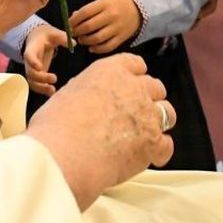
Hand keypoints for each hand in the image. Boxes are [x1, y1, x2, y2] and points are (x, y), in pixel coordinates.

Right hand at [23, 25, 69, 95]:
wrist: (37, 39)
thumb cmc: (46, 36)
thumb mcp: (53, 33)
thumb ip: (62, 37)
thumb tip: (74, 43)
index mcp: (32, 49)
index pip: (29, 56)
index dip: (32, 62)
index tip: (40, 67)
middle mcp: (30, 62)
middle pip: (31, 72)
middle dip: (41, 78)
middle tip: (54, 78)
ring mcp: (32, 70)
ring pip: (32, 82)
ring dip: (41, 88)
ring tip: (53, 90)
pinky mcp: (37, 76)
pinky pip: (36, 86)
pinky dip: (43, 91)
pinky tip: (53, 94)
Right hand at [27, 54, 173, 209]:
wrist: (64, 153)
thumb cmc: (55, 126)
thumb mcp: (68, 94)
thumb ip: (88, 92)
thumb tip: (88, 101)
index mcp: (110, 71)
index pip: (135, 64)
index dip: (135, 76)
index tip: (132, 84)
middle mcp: (134, 87)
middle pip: (155, 87)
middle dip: (148, 99)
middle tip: (135, 114)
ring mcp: (147, 114)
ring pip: (167, 113)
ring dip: (158, 122)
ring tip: (144, 135)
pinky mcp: (153, 142)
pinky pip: (166, 146)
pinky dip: (159, 152)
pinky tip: (148, 157)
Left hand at [70, 0, 143, 53]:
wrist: (137, 10)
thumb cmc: (115, 5)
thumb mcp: (102, 2)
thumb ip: (88, 10)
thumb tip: (72, 18)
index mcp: (104, 4)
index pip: (85, 12)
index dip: (74, 20)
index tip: (69, 24)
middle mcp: (111, 15)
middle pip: (89, 26)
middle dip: (77, 31)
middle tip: (73, 33)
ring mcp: (117, 28)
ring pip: (97, 38)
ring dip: (85, 41)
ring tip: (81, 39)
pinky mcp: (121, 38)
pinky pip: (107, 47)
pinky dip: (97, 49)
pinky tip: (91, 47)